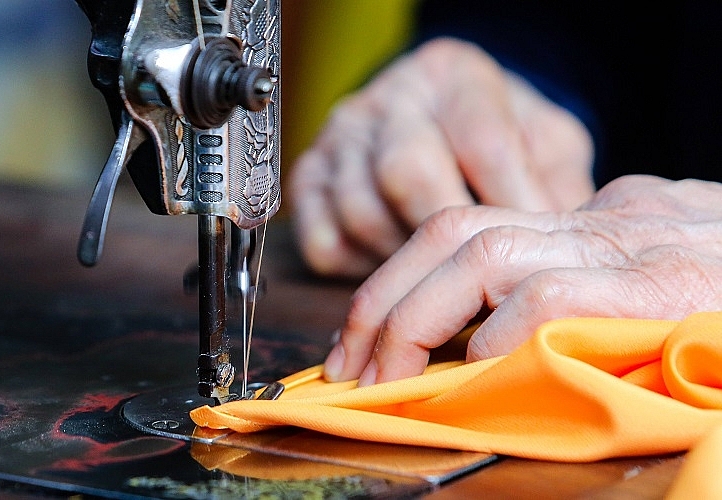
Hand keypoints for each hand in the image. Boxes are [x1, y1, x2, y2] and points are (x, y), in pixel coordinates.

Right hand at [289, 37, 594, 277]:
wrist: (437, 120)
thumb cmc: (500, 135)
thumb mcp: (545, 141)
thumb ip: (560, 183)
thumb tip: (564, 249)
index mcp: (452, 76)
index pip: (481, 140)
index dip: (512, 208)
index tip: (536, 257)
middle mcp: (388, 101)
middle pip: (408, 172)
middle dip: (450, 239)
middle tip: (484, 285)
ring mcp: (340, 140)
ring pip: (362, 212)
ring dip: (406, 260)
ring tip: (441, 284)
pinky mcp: (307, 181)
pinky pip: (325, 243)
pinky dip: (361, 270)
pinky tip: (395, 275)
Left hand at [323, 175, 721, 384]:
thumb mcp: (642, 278)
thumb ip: (571, 290)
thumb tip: (486, 340)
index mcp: (585, 221)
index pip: (463, 228)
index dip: (398, 281)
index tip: (363, 338)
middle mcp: (595, 222)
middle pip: (454, 231)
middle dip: (384, 301)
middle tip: (351, 366)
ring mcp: (623, 248)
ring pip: (483, 253)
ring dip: (418, 318)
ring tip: (389, 377)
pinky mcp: (653, 288)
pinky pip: (546, 300)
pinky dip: (495, 339)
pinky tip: (475, 374)